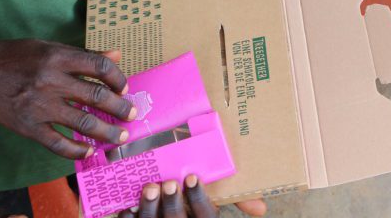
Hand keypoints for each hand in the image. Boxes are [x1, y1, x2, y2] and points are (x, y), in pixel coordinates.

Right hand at [0, 40, 133, 158]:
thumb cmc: (18, 56)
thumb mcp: (51, 47)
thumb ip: (84, 54)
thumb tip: (116, 55)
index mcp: (59, 58)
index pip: (99, 67)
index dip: (118, 77)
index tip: (125, 87)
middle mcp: (51, 81)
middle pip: (95, 96)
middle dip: (119, 107)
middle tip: (132, 114)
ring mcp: (38, 106)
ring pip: (81, 122)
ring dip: (105, 131)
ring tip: (119, 137)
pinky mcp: (26, 127)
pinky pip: (55, 143)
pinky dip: (74, 149)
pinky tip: (88, 151)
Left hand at [118, 177, 266, 216]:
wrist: (174, 215)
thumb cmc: (197, 208)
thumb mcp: (215, 205)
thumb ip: (238, 201)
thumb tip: (262, 208)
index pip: (205, 216)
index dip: (197, 198)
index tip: (191, 177)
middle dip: (172, 203)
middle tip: (170, 181)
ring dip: (149, 208)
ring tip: (150, 187)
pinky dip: (129, 217)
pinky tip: (129, 205)